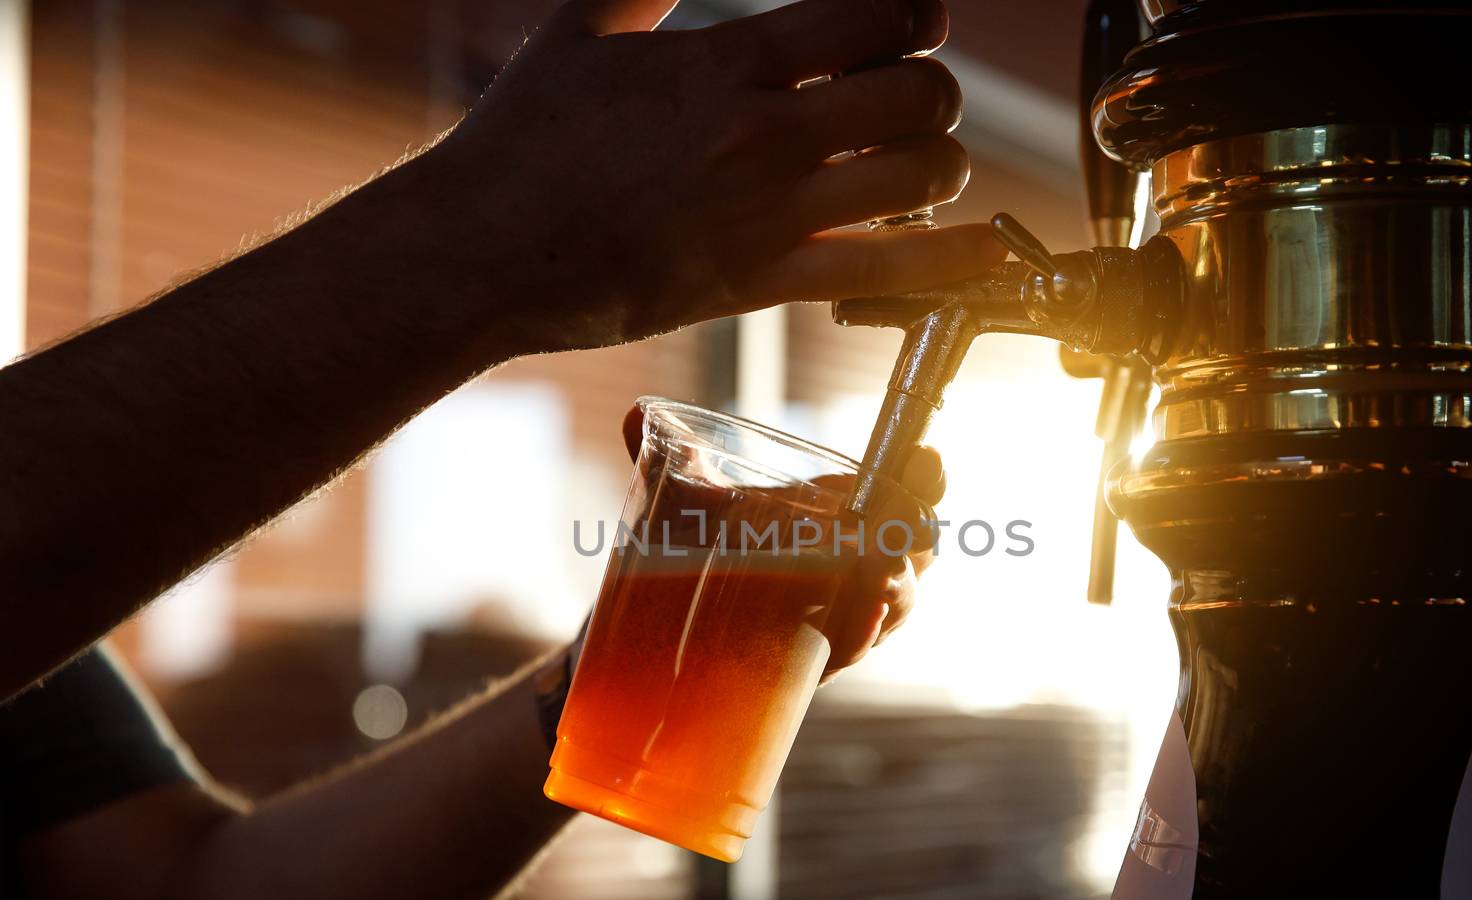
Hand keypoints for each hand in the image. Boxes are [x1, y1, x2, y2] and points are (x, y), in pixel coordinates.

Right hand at [426, 0, 1005, 356]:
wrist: (481, 251)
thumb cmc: (520, 144)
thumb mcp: (582, 31)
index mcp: (727, 61)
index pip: (879, 12)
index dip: (918, 11)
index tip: (912, 23)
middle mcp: (763, 133)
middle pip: (920, 94)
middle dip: (934, 92)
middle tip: (915, 101)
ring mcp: (770, 213)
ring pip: (920, 176)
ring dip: (940, 167)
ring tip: (919, 167)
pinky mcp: (763, 283)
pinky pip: (886, 273)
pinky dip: (946, 260)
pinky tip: (974, 247)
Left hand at [620, 404, 942, 681]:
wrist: (660, 626)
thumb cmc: (697, 548)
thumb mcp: (687, 499)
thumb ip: (665, 454)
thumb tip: (634, 411)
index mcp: (842, 511)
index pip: (905, 488)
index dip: (925, 473)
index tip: (925, 458)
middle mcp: (856, 562)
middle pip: (917, 547)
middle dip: (918, 533)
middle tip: (899, 524)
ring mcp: (843, 610)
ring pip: (896, 600)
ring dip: (896, 587)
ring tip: (880, 576)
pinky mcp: (819, 655)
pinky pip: (855, 645)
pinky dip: (864, 631)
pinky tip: (863, 617)